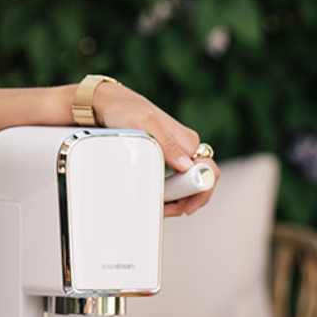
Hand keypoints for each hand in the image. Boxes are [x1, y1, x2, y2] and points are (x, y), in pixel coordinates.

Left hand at [93, 81, 213, 217]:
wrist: (107, 105)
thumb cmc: (125, 110)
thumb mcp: (145, 124)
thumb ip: (167, 144)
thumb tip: (186, 166)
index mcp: (188, 141)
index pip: (209, 171)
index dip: (201, 193)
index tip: (184, 207)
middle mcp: (186, 147)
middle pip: (199, 182)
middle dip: (188, 201)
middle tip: (167, 211)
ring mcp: (176, 153)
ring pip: (187, 184)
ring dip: (178, 200)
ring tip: (159, 208)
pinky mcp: (164, 158)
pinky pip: (175, 180)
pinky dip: (169, 193)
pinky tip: (157, 198)